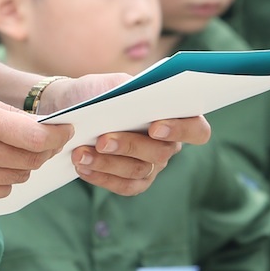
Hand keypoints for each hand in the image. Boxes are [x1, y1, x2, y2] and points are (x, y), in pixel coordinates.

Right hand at [0, 86, 72, 204]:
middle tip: (41, 142)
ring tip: (6, 151)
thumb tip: (36, 125)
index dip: (57, 135)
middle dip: (42, 150)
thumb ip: (2, 111)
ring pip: (17, 178)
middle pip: (30, 160)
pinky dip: (2, 182)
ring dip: (20, 166)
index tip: (64, 130)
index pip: (35, 137)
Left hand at [35, 74, 210, 196]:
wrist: (72, 107)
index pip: (197, 129)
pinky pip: (124, 187)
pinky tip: (83, 167)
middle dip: (130, 146)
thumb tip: (132, 100)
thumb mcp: (111, 84)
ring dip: (108, 163)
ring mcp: (152, 166)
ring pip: (138, 171)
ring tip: (81, 154)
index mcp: (174, 116)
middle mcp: (169, 145)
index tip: (155, 126)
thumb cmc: (98, 92)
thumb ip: (127, 90)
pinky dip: (101, 177)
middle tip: (102, 140)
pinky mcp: (134, 182)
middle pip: (161, 152)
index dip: (181, 130)